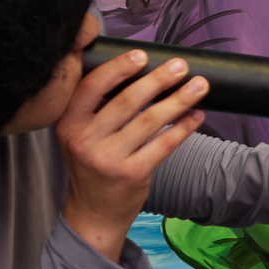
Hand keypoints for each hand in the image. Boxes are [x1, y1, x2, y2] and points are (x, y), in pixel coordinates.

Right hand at [56, 50, 207, 260]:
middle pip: (127, 101)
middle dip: (158, 79)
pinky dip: (184, 127)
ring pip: (150, 121)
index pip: (92, 86)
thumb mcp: (79, 135)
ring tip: (199, 86)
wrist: (93, 213)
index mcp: (69, 124)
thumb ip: (96, 107)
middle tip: (180, 66)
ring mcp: (108, 159)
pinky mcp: (132, 174)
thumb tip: (138, 70)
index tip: (142, 54)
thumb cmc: (91, 166)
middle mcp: (85, 140)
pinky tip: (196, 115)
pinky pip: (164, 144)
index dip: (119, 68)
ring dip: (178, 100)